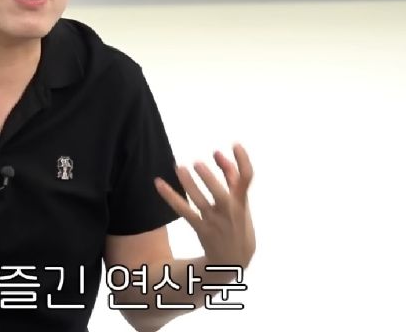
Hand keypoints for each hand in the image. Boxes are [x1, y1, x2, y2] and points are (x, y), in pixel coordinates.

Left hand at [154, 144, 255, 267]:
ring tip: (179, 167)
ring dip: (189, 184)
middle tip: (197, 163)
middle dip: (210, 178)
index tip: (235, 144)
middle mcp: (230, 211)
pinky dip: (170, 196)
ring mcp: (215, 221)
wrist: (233, 261)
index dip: (243, 160)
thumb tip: (218, 155)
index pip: (248, 178)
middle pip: (221, 193)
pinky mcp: (201, 228)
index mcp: (242, 202)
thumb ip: (232, 179)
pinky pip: (184, 210)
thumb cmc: (237, 225)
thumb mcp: (242, 204)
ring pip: (200, 201)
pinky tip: (158, 183)